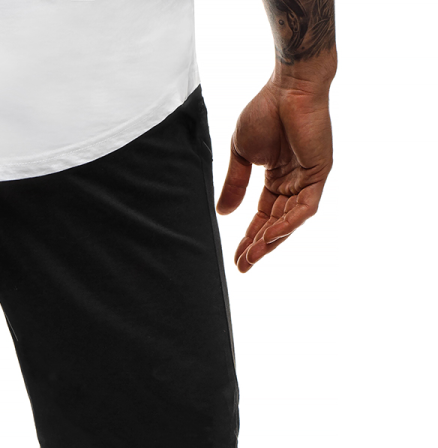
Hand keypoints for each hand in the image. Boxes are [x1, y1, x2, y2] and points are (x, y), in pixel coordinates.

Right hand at [216, 78, 332, 272]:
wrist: (288, 86)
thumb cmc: (266, 110)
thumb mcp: (241, 154)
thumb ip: (234, 184)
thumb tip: (223, 214)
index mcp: (277, 178)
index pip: (264, 215)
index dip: (250, 237)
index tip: (236, 258)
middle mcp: (294, 182)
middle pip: (276, 223)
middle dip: (259, 245)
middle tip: (243, 265)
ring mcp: (308, 179)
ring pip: (290, 220)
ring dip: (272, 240)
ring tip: (252, 257)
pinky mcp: (319, 173)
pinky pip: (305, 207)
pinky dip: (289, 222)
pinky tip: (271, 236)